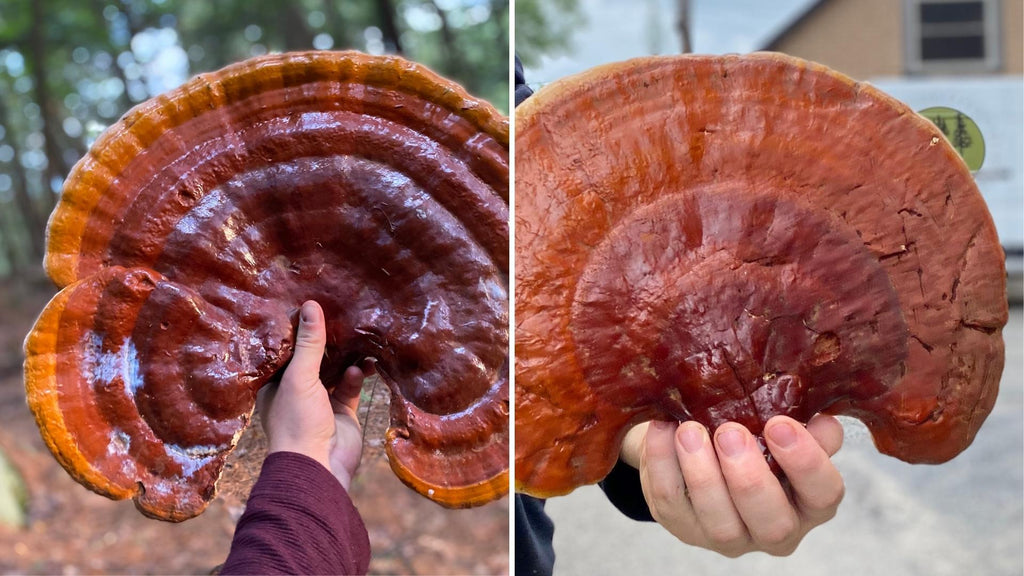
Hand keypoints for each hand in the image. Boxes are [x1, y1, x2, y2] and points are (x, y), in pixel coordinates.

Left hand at [258, 300, 367, 490]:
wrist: (319, 466)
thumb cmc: (297, 420)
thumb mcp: (299, 377)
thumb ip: (309, 343)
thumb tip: (311, 305)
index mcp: (275, 383)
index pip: (287, 350)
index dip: (299, 330)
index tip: (312, 306)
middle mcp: (296, 390)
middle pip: (313, 359)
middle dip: (327, 342)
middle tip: (341, 316)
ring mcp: (321, 401)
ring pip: (335, 371)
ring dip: (346, 357)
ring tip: (358, 338)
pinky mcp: (343, 411)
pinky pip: (351, 386)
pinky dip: (357, 376)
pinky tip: (363, 367)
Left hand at [620, 414, 843, 556]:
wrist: (703, 443)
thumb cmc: (755, 436)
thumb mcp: (782, 428)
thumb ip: (806, 425)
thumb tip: (822, 421)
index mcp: (808, 502)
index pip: (823, 494)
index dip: (806, 462)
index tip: (779, 424)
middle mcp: (773, 529)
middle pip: (772, 524)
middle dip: (750, 479)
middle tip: (730, 433)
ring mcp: (727, 536)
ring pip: (719, 523)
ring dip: (702, 474)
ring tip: (690, 431)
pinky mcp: (683, 527)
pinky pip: (670, 503)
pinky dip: (662, 464)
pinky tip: (663, 430)